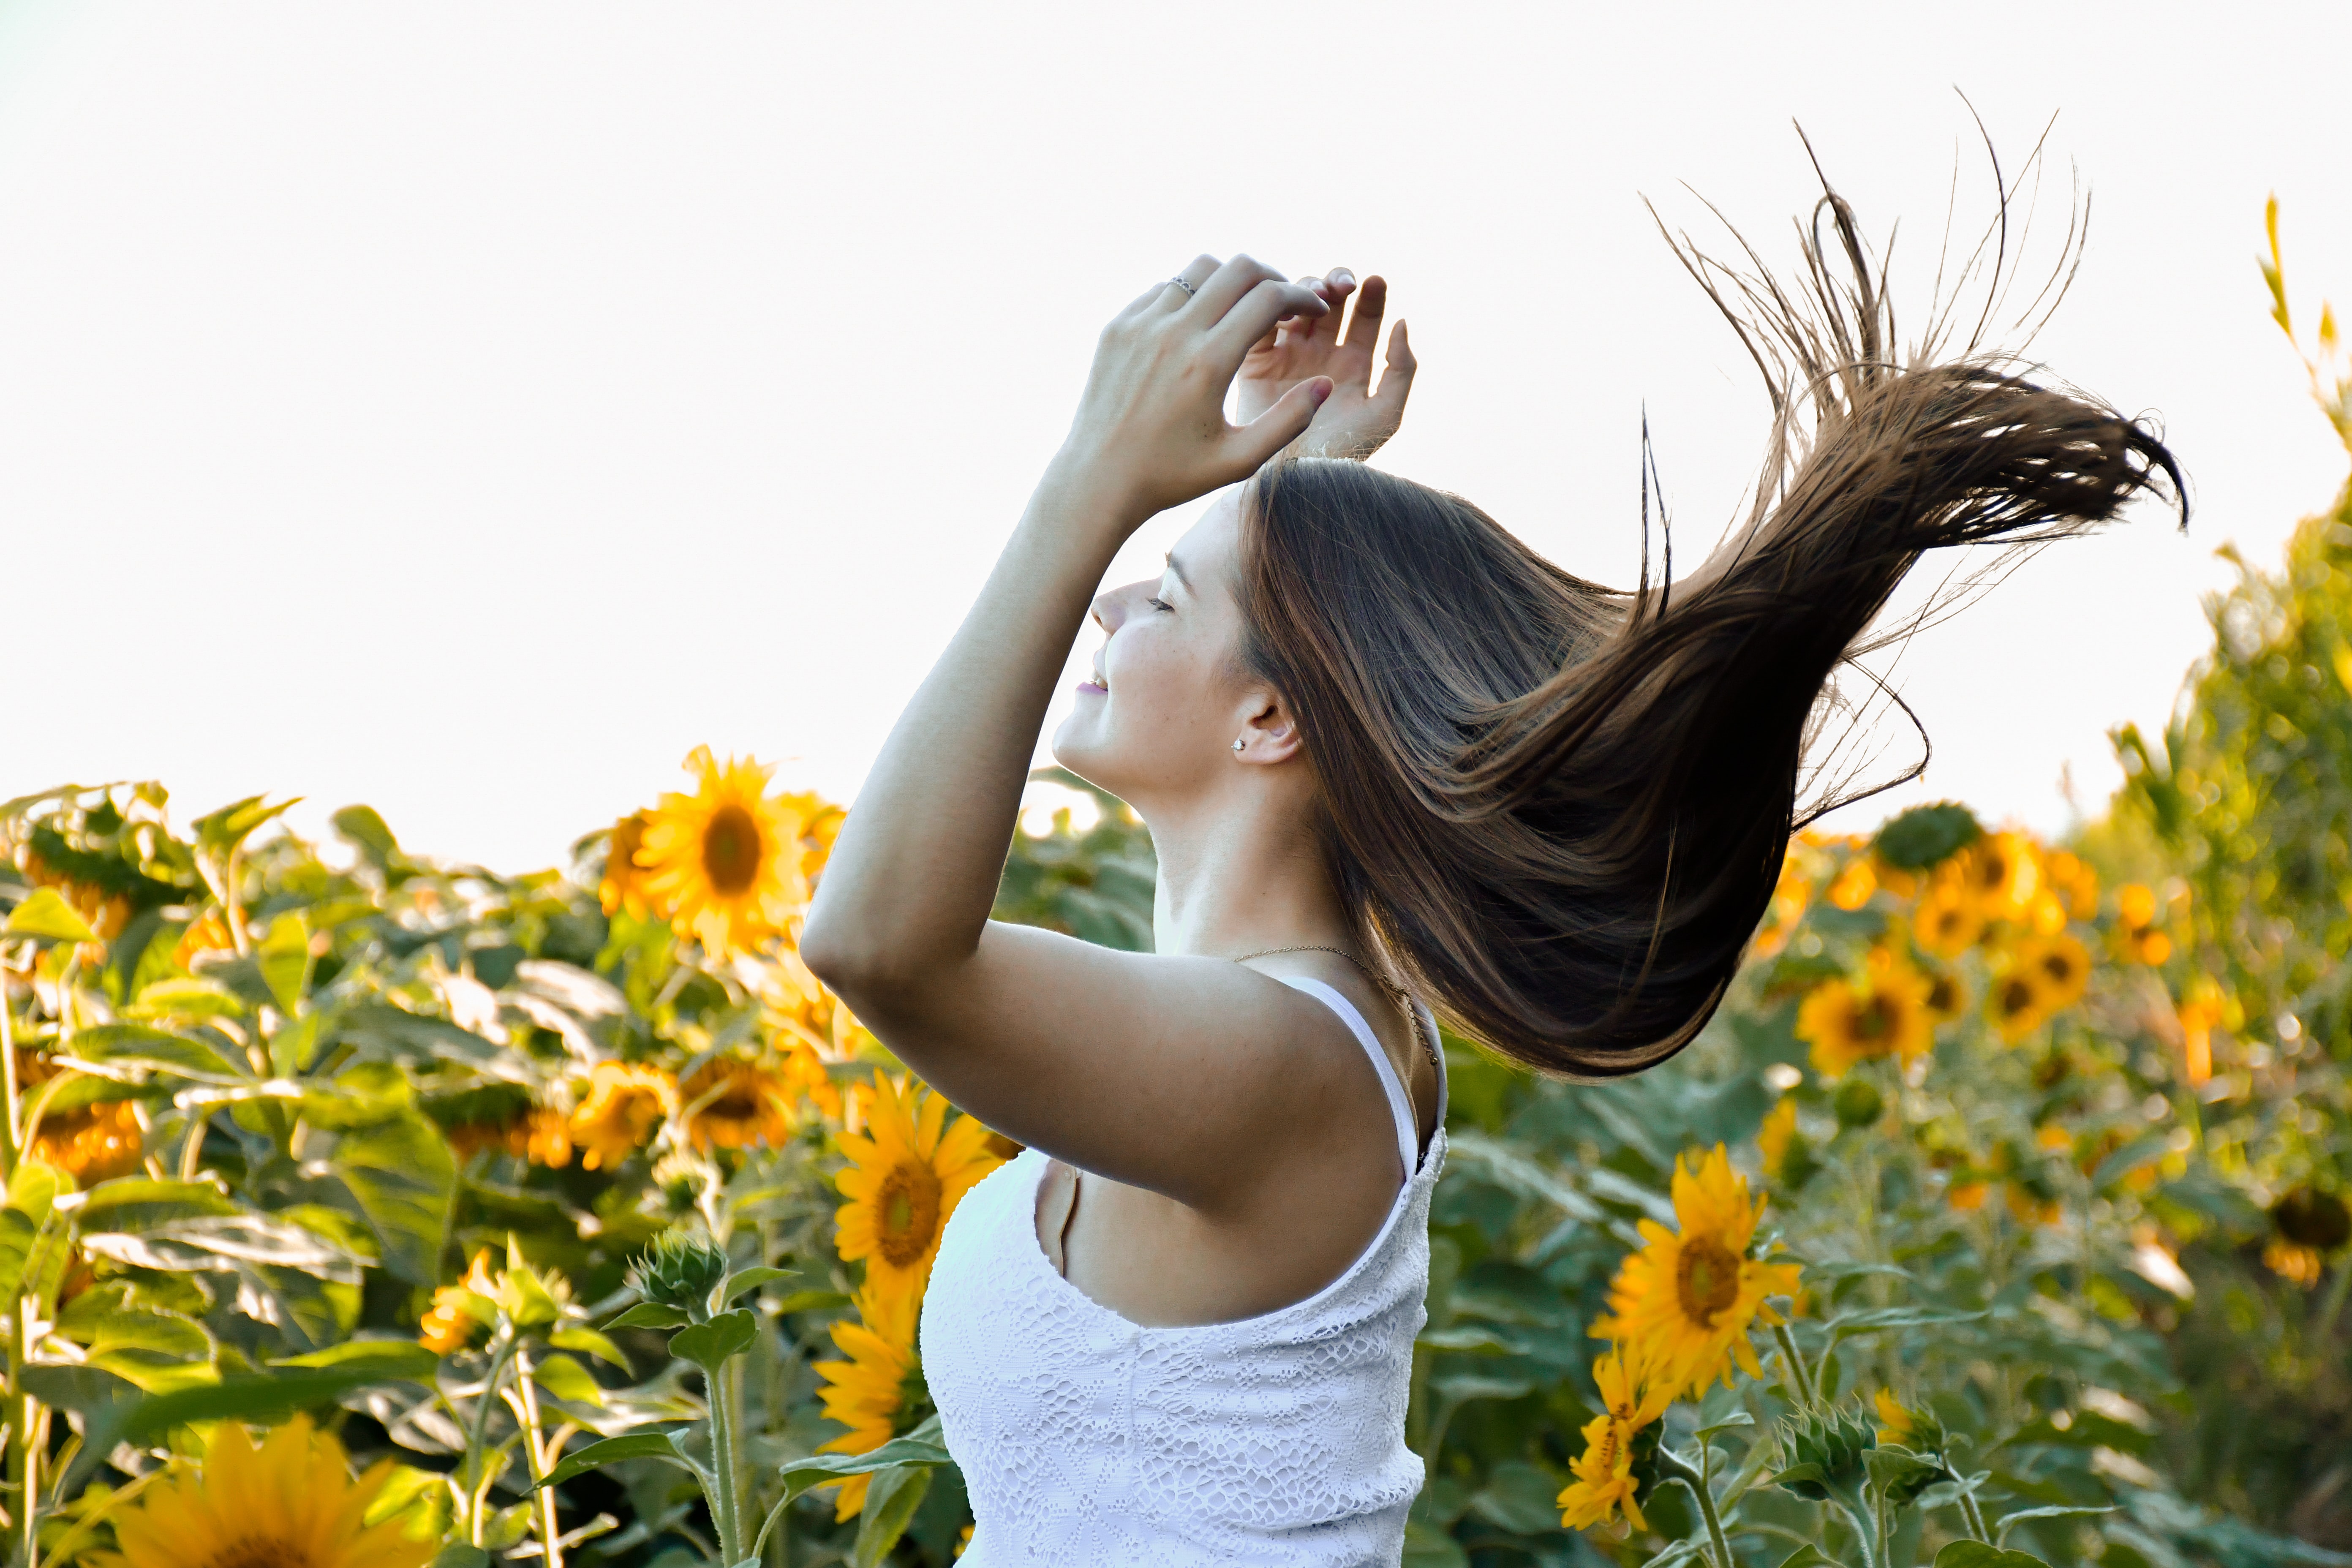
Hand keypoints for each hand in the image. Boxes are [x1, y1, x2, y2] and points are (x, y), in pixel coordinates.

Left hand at [1051, 255, 1330, 527]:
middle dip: (1271, 277)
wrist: (1097, 480)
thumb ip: (1289, 421)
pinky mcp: (1117, 327)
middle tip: (1281, 302)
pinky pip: (1164, 289)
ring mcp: (1140, 325)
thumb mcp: (1239, 460)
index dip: (1301, 296)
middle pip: (1237, 268)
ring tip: (1240, 311)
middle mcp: (1173, 334)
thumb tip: (1324, 384)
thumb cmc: (1172, 476)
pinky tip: (1199, 328)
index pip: (1268, 297)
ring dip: (1229, 282)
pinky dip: (1191, 297)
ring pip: (1198, 270)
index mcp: (1207, 363)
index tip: (1312, 309)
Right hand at [1236, 268, 1414, 460]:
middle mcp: (1320, 355)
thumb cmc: (1342, 454)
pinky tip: (1284, 307)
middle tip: (1341, 286)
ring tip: (1315, 297)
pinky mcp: (1256, 362)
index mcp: (1353, 365)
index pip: (1365, 317)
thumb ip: (1401, 370)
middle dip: (1336, 284)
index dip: (1371, 295)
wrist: (1290, 479)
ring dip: (1306, 290)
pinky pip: (1262, 324)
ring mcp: (1287, 356)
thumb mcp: (1384, 415)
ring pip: (1295, 305)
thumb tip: (1402, 322)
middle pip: (1330, 303)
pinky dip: (1270, 307)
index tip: (1374, 282)